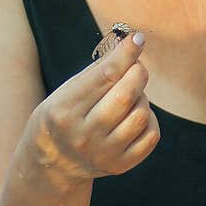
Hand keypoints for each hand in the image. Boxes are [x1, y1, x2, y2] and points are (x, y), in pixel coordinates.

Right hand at [22, 32, 159, 187]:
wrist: (53, 163)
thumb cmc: (63, 116)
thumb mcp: (67, 91)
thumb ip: (98, 70)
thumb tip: (133, 45)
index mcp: (64, 111)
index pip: (105, 76)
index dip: (125, 54)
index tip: (137, 39)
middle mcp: (83, 135)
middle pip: (126, 95)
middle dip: (138, 73)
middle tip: (136, 68)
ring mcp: (103, 154)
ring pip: (141, 114)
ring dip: (142, 97)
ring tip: (130, 96)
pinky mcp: (120, 166)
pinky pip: (151, 135)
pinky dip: (149, 119)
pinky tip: (134, 115)